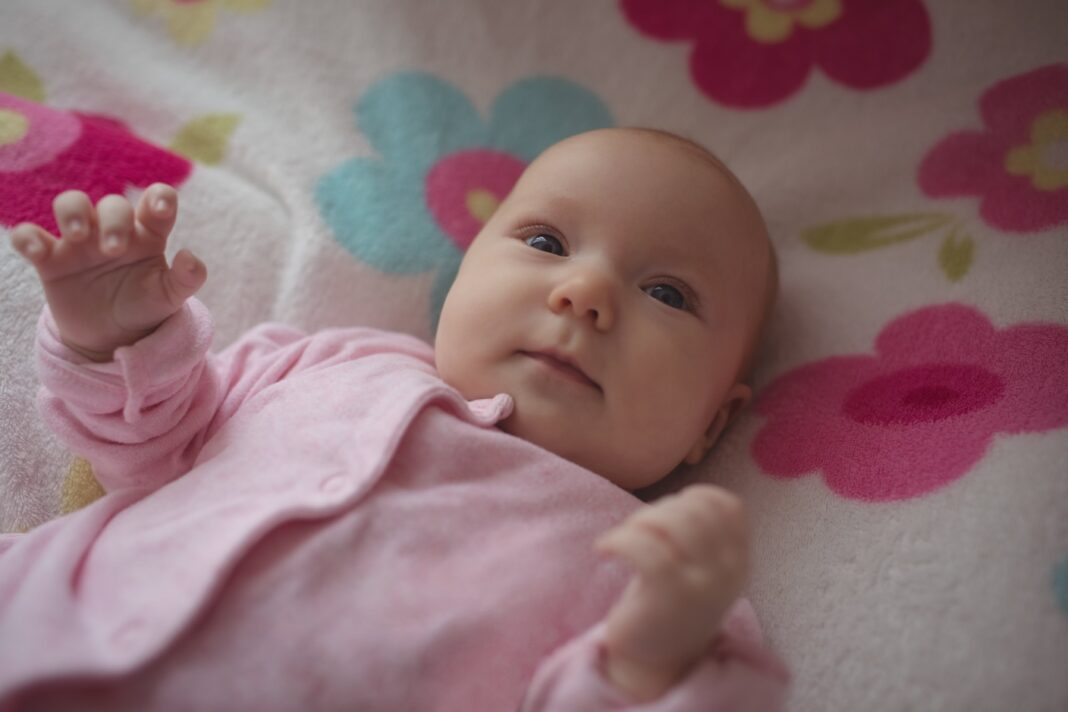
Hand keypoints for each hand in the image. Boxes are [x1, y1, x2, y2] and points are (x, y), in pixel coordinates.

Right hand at [8, 185, 206, 361]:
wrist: (112, 337)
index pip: (156, 201)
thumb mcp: (169, 298)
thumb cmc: (144, 307)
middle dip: (113, 220)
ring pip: (71, 203)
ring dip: (72, 212)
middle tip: (113, 250)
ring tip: (78, 237)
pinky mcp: (51, 260)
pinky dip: (28, 237)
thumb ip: (185, 280)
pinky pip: (30, 236)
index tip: (159, 210)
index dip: (159, 197)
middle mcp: (114, 231)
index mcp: (148, 235)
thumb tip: (190, 258)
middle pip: (112, 204)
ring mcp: (81, 242)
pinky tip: (37, 251)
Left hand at [594, 484, 749, 701]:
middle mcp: (727, 573)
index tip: (668, 512)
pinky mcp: (667, 597)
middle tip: (637, 528)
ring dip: (638, 521)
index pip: (729, 506)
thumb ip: (703, 534)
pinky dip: (618, 539)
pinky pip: (645, 548)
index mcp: (738, 561)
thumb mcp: (701, 567)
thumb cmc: (671, 602)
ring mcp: (701, 586)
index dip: (694, 497)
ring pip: (672, 523)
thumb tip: (688, 495)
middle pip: (695, 510)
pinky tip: (604, 549)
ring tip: (621, 539)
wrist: (657, 661)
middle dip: (660, 508)